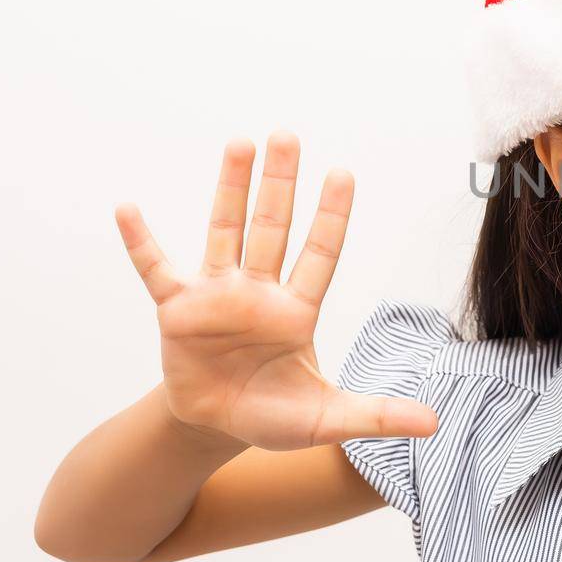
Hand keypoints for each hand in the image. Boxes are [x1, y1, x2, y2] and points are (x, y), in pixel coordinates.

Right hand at [114, 131, 438, 450]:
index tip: (344, 174)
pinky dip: (141, 242)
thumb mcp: (328, 420)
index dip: (331, 217)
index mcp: (296, 312)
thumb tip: (434, 424)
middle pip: (272, 228)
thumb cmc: (273, 414)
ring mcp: (216, 295)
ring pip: (225, 232)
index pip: (320, 255)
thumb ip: (377, 416)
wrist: (216, 426)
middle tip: (288, 136)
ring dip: (229, 190)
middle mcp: (258, 292)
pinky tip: (128, 208)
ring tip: (239, 144)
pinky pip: (156, 270)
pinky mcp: (176, 311)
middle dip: (280, 184)